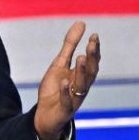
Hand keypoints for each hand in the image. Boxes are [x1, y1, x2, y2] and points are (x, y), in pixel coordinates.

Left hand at [34, 21, 99, 139]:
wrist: (44, 116)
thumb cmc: (54, 89)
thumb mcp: (59, 64)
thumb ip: (69, 45)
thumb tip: (81, 23)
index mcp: (81, 76)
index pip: (91, 62)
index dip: (94, 50)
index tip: (94, 36)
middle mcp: (81, 88)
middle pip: (90, 72)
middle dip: (92, 58)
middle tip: (92, 44)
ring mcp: (74, 100)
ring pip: (81, 86)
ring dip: (81, 72)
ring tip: (80, 58)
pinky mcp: (64, 111)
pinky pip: (66, 102)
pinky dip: (65, 92)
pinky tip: (64, 81)